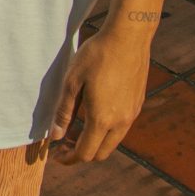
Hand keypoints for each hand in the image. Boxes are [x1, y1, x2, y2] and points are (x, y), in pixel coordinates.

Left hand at [46, 18, 154, 164]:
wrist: (128, 37)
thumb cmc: (97, 55)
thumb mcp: (72, 82)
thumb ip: (64, 111)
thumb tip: (56, 136)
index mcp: (102, 119)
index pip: (85, 153)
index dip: (68, 158)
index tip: (56, 154)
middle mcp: (121, 122)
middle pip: (101, 153)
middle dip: (81, 152)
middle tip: (65, 141)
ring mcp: (132, 113)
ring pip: (113, 141)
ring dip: (95, 141)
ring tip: (77, 127)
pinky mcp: (137, 103)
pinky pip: (122, 127)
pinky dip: (107, 130)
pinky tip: (95, 112)